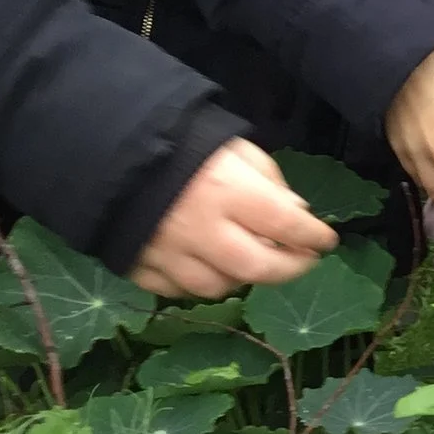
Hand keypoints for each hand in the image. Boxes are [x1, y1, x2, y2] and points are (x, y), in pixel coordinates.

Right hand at [129, 139, 338, 297]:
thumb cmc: (183, 141)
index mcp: (227, 191)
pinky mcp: (138, 268)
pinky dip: (199, 284)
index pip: (285, 224)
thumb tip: (297, 214)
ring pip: (216, 287)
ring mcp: (166, 254)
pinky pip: (176, 291)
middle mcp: (200, 230)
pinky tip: (213, 269)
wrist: (107, 148)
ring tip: (256, 262)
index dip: (313, 236)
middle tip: (303, 261)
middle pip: (256, 267)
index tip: (327, 241)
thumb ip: (269, 180)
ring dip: (243, 278)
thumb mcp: (235, 147)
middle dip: (289, 269)